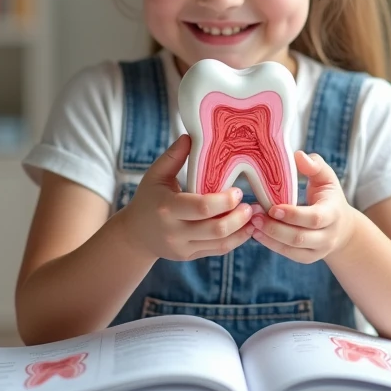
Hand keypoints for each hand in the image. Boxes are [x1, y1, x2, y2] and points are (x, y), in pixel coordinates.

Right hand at [116, 134, 255, 260]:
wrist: (135, 235)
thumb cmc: (148, 198)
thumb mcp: (155, 175)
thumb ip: (174, 156)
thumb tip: (191, 135)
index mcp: (167, 207)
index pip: (202, 207)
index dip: (225, 200)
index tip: (238, 190)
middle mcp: (174, 231)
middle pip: (215, 229)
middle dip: (239, 217)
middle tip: (252, 205)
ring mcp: (182, 247)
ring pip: (220, 243)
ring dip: (242, 230)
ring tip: (254, 215)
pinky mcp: (189, 256)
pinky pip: (218, 250)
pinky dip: (236, 240)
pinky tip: (246, 228)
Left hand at [249, 151, 358, 263]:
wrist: (342, 228)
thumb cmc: (329, 197)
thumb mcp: (327, 178)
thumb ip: (315, 165)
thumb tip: (298, 155)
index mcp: (333, 214)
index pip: (314, 218)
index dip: (293, 215)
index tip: (272, 207)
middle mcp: (328, 236)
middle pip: (300, 238)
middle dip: (275, 228)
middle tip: (254, 215)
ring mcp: (319, 250)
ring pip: (292, 249)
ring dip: (269, 237)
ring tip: (251, 223)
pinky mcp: (308, 258)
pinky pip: (288, 254)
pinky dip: (271, 245)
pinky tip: (256, 233)